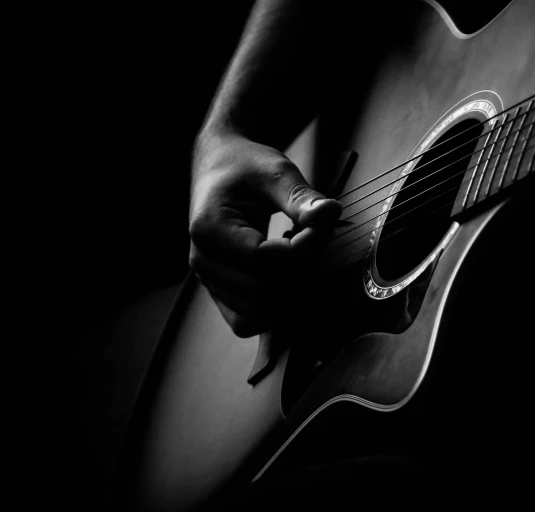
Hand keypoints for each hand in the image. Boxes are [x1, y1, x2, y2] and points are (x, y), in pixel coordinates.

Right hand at [189, 132, 341, 336]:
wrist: (220, 169)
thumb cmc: (246, 166)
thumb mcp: (274, 170)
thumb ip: (301, 196)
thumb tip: (331, 213)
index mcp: (209, 228)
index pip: (263, 259)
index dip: (303, 249)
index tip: (322, 226)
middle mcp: (203, 261)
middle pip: (263, 291)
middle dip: (303, 271)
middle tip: (317, 239)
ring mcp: (210, 281)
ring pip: (259, 312)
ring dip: (293, 292)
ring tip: (301, 256)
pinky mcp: (221, 293)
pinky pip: (248, 322)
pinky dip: (276, 309)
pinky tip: (288, 276)